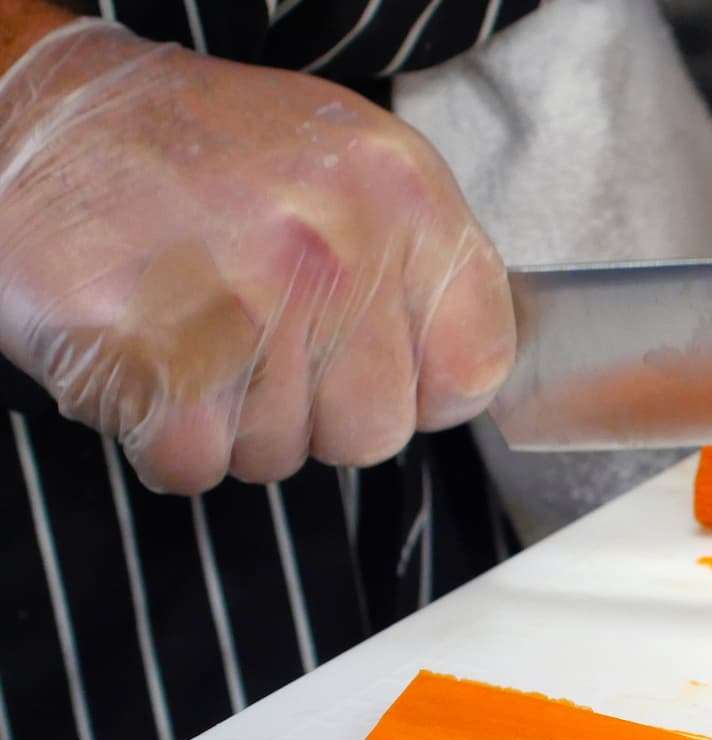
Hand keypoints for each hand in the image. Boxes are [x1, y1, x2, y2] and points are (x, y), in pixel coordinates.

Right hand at [0, 19, 512, 493]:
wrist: (37, 112)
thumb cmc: (199, 153)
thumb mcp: (347, 170)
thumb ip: (420, 268)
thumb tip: (463, 380)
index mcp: (400, 193)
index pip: (476, 366)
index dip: (426, 389)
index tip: (379, 365)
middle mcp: (332, 246)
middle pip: (378, 431)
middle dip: (321, 413)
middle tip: (263, 343)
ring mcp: (242, 302)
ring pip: (284, 454)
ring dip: (238, 422)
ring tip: (198, 334)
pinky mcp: (151, 358)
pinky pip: (197, 463)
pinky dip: (167, 436)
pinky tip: (150, 359)